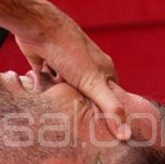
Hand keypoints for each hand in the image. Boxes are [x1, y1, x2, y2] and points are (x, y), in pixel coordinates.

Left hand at [15, 17, 130, 140]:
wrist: (38, 27)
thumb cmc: (69, 52)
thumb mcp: (93, 84)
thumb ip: (110, 109)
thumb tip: (126, 135)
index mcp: (104, 70)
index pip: (110, 99)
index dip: (104, 115)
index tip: (97, 133)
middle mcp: (87, 67)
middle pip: (86, 97)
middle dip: (79, 108)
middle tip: (72, 126)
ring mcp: (66, 66)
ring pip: (65, 92)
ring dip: (59, 99)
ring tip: (54, 114)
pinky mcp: (47, 64)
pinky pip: (46, 84)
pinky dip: (42, 89)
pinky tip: (38, 97)